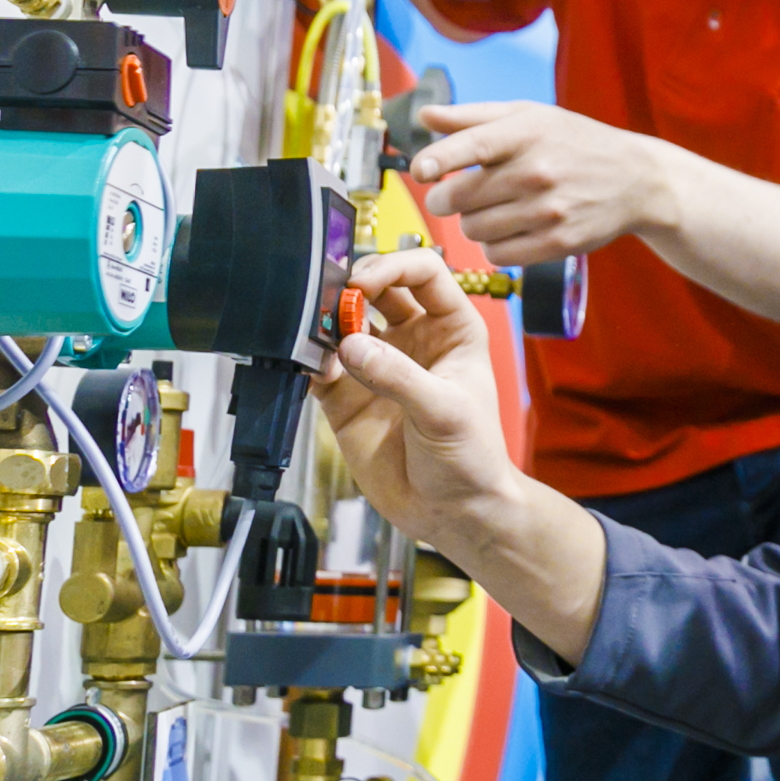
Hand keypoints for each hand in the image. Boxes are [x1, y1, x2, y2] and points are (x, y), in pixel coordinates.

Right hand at [313, 248, 524, 562]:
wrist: (453, 513)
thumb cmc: (472, 459)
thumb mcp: (445, 412)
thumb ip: (398, 376)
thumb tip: (351, 346)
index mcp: (452, 328)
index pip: (423, 271)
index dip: (392, 266)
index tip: (364, 283)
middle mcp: (413, 339)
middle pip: (377, 289)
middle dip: (352, 287)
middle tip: (332, 301)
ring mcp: (378, 366)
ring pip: (344, 323)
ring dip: (326, 322)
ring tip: (313, 331)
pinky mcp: (346, 397)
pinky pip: (319, 365)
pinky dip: (307, 360)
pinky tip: (309, 366)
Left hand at [408, 101, 679, 263]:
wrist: (637, 180)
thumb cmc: (575, 142)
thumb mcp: (530, 116)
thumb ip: (473, 117)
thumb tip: (423, 117)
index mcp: (526, 133)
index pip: (470, 146)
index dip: (436, 160)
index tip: (419, 170)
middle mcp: (536, 172)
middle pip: (458, 198)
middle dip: (445, 199)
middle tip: (454, 195)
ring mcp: (547, 211)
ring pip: (473, 230)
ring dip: (472, 223)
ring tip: (492, 210)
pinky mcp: (556, 243)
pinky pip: (497, 254)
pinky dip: (494, 245)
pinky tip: (508, 230)